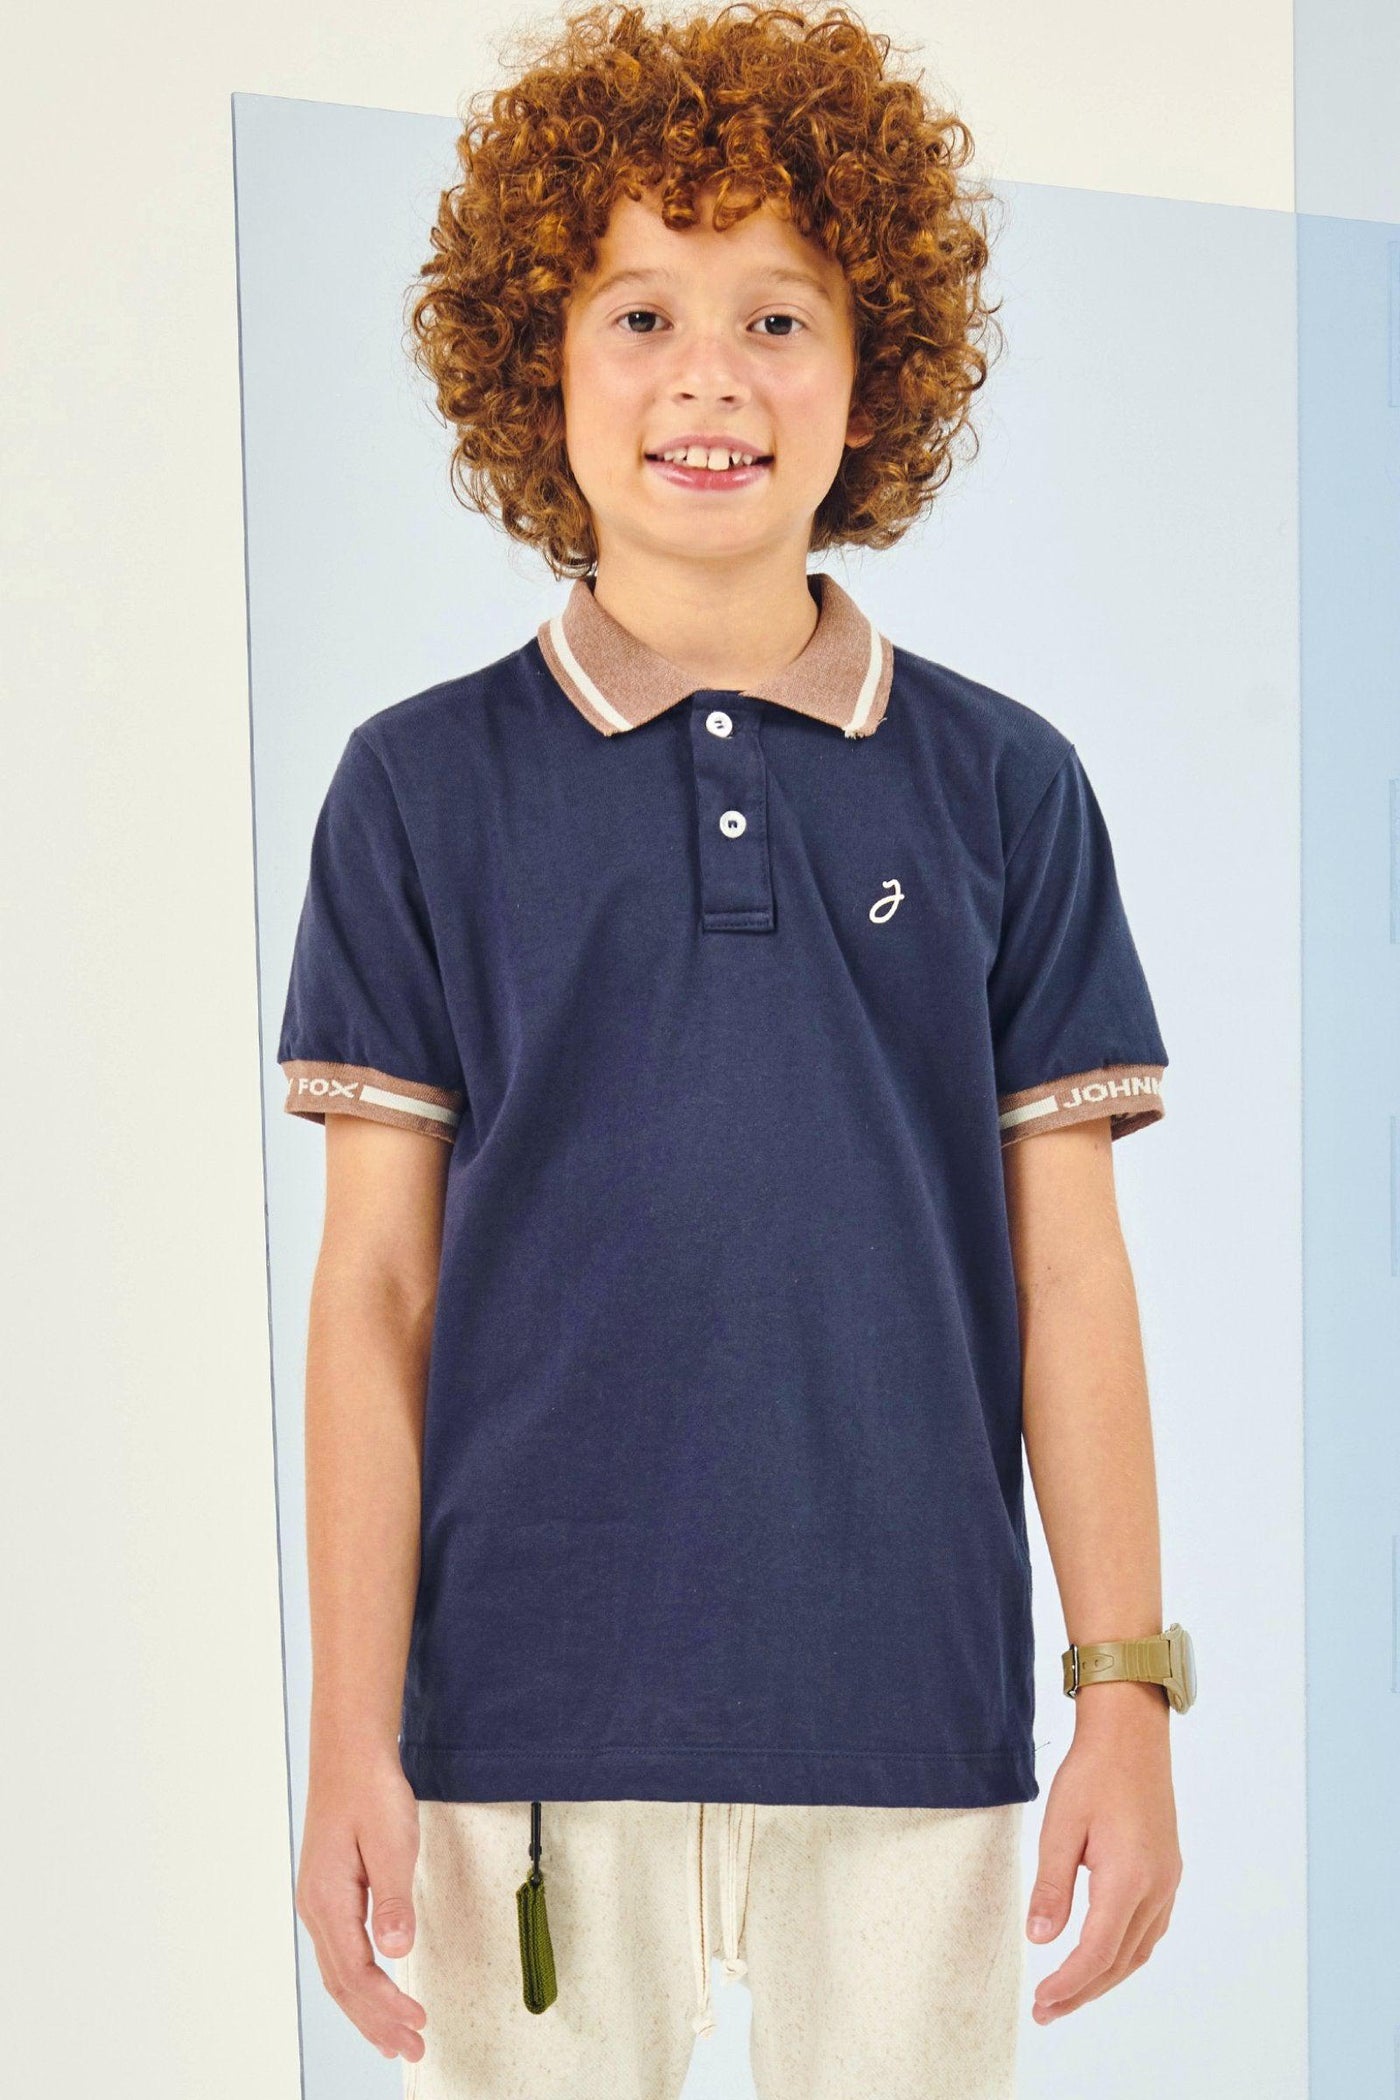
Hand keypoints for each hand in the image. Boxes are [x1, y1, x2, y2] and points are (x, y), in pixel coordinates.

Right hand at [296, 1741, 427, 2063]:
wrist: (350, 1753)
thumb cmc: (370, 1791)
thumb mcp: (390, 1841)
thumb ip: (393, 1899)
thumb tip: (397, 1951)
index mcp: (327, 1900)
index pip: (355, 1973)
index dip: (385, 2005)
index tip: (417, 2025)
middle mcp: (316, 1908)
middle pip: (343, 1984)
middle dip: (376, 2023)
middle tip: (412, 2050)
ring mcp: (319, 1902)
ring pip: (339, 1973)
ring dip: (367, 2010)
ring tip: (395, 2039)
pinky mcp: (330, 1894)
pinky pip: (341, 1954)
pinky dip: (359, 1984)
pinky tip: (374, 1993)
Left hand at [1024, 1685, 1182, 2023]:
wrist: (1132, 1735)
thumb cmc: (1092, 1773)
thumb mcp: (1059, 1826)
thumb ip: (1051, 1886)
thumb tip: (1041, 1938)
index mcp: (1128, 1879)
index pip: (1097, 1952)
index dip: (1068, 1984)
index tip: (1041, 2002)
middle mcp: (1156, 1887)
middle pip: (1120, 1961)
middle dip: (1083, 1991)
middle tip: (1047, 2010)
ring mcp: (1167, 1881)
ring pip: (1138, 1950)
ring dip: (1104, 1977)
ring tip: (1069, 1993)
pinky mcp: (1167, 1871)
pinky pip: (1149, 1929)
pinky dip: (1123, 1953)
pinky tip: (1102, 1955)